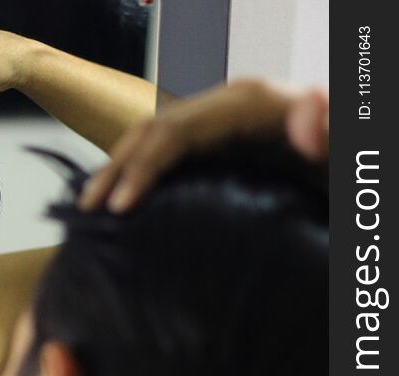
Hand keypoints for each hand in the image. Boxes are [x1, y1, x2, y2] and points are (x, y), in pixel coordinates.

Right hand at [79, 80, 328, 211]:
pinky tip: (121, 194)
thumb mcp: (347, 148)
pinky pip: (166, 147)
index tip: (120, 210)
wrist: (345, 165)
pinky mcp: (218, 138)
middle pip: (153, 129)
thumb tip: (309, 112)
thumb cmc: (344, 164)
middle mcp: (228, 105)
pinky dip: (136, 169)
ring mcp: (220, 120)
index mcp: (251, 103)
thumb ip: (334, 128)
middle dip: (114, 169)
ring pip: (152, 135)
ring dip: (117, 169)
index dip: (141, 167)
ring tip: (90, 206)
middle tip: (87, 212)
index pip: (175, 130)